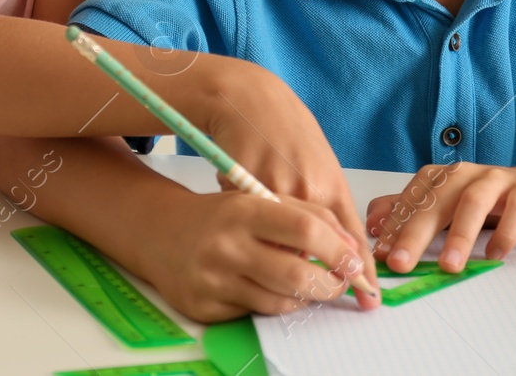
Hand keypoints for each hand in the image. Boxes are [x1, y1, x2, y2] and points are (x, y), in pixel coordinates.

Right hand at [140, 189, 371, 323]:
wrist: (160, 233)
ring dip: (306, 298)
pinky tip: (278, 292)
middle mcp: (226, 246)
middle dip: (330, 284)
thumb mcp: (260, 200)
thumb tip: (351, 249)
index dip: (338, 249)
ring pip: (280, 302)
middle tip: (341, 283)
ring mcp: (213, 280)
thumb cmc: (222, 215)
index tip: (355, 261)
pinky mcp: (204, 308)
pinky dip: (276, 305)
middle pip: (296, 274)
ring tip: (313, 287)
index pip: (305, 230)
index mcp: (244, 210)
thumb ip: (307, 216)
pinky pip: (255, 314)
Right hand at [195, 60, 377, 296]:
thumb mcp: (320, 164)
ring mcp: (265, 196)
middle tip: (324, 291)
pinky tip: (250, 240)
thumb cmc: (289, 131)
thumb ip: (328, 205)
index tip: (369, 296)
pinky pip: (246, 235)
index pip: (349, 238)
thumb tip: (342, 247)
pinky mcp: (233, 198)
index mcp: (326, 184)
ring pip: (276, 252)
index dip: (358, 270)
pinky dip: (250, 243)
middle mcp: (300, 192)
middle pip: (311, 254)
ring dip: (282, 270)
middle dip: (318, 281)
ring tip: (286, 273)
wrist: (250, 100)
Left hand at [365, 162, 515, 273]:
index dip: (394, 227)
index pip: (411, 200)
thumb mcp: (445, 208)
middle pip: (435, 200)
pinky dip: (504, 232)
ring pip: (472, 201)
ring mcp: (496, 180)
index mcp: (440, 178)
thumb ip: (409, 213)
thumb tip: (373, 225)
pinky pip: (515, 209)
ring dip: (459, 234)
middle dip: (415, 232)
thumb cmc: (486, 203)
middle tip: (400, 263)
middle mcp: (464, 174)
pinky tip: (494, 255)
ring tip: (449, 266)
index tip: (379, 255)